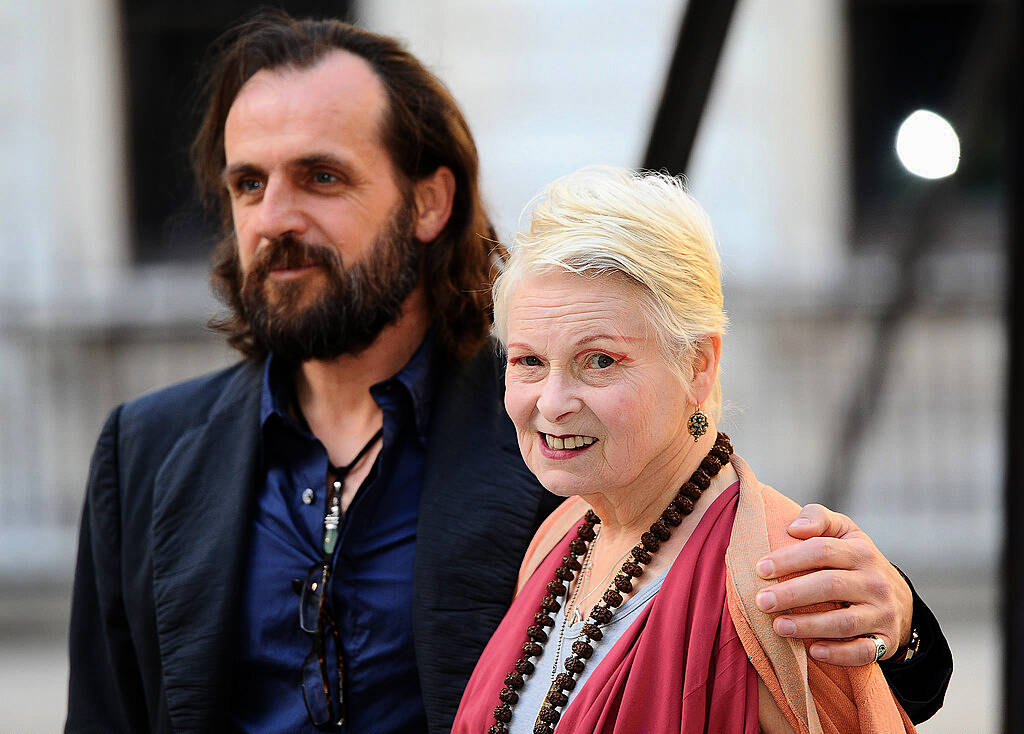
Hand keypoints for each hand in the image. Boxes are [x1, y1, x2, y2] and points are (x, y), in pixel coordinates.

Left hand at [753, 503, 912, 665]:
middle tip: (761, 601)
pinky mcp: (885, 640)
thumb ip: (818, 518)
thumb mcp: (844, 531)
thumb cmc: (855, 560)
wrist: (898, 597)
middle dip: (792, 594)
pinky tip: (813, 651)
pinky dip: (839, 654)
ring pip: (844, 622)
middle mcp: (875, 581)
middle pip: (830, 585)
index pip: (822, 550)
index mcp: (861, 551)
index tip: (760, 569)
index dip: (789, 559)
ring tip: (778, 626)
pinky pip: (863, 651)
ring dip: (808, 626)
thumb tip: (794, 528)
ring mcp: (882, 612)